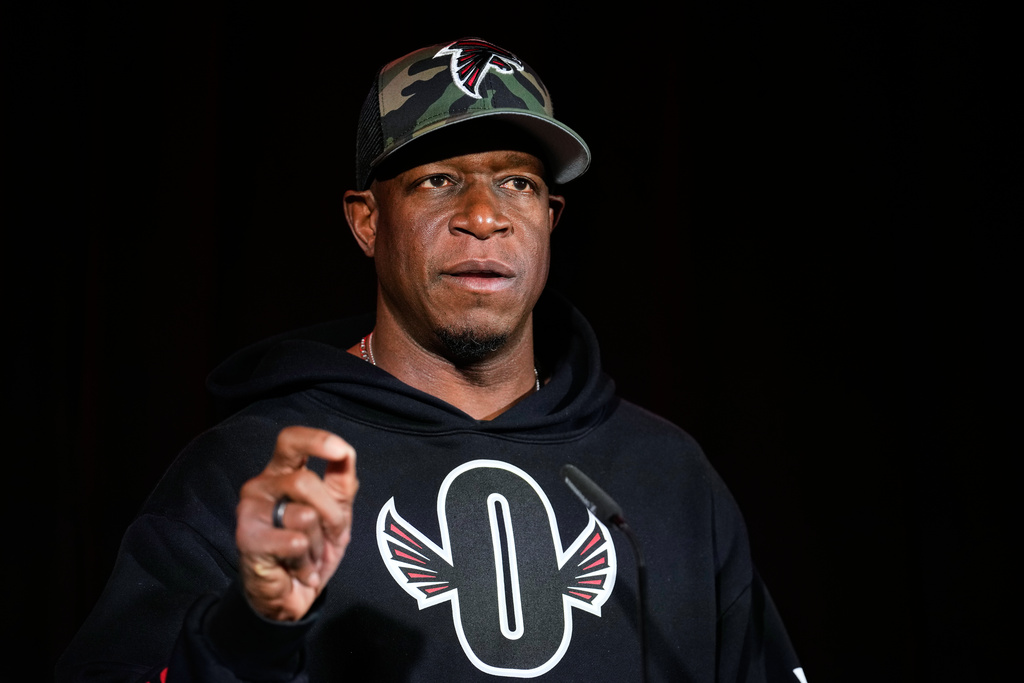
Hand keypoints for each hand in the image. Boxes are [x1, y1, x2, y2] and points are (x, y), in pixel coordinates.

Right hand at [235, 426, 357, 620]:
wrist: (291, 595)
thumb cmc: (310, 548)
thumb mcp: (336, 513)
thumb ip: (341, 482)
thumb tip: (346, 453)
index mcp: (282, 473)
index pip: (291, 441)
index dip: (316, 440)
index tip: (341, 451)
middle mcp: (262, 485)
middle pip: (306, 482)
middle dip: (332, 514)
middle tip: (330, 536)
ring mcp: (250, 510)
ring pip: (304, 515)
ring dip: (317, 544)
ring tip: (307, 555)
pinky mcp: (246, 538)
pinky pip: (295, 542)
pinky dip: (306, 562)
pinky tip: (297, 569)